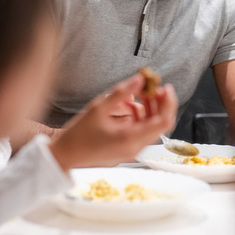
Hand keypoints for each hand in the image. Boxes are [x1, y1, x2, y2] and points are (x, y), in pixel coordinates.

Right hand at [49, 73, 177, 169]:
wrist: (65, 156)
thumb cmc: (78, 134)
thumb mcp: (98, 107)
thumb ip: (121, 92)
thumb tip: (140, 79)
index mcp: (130, 138)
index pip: (163, 121)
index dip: (169, 103)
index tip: (165, 87)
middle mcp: (135, 148)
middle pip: (161, 124)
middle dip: (161, 104)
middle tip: (154, 88)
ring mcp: (132, 151)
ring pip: (152, 128)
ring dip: (151, 110)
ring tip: (141, 94)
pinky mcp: (128, 150)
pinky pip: (142, 132)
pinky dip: (141, 118)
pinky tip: (130, 107)